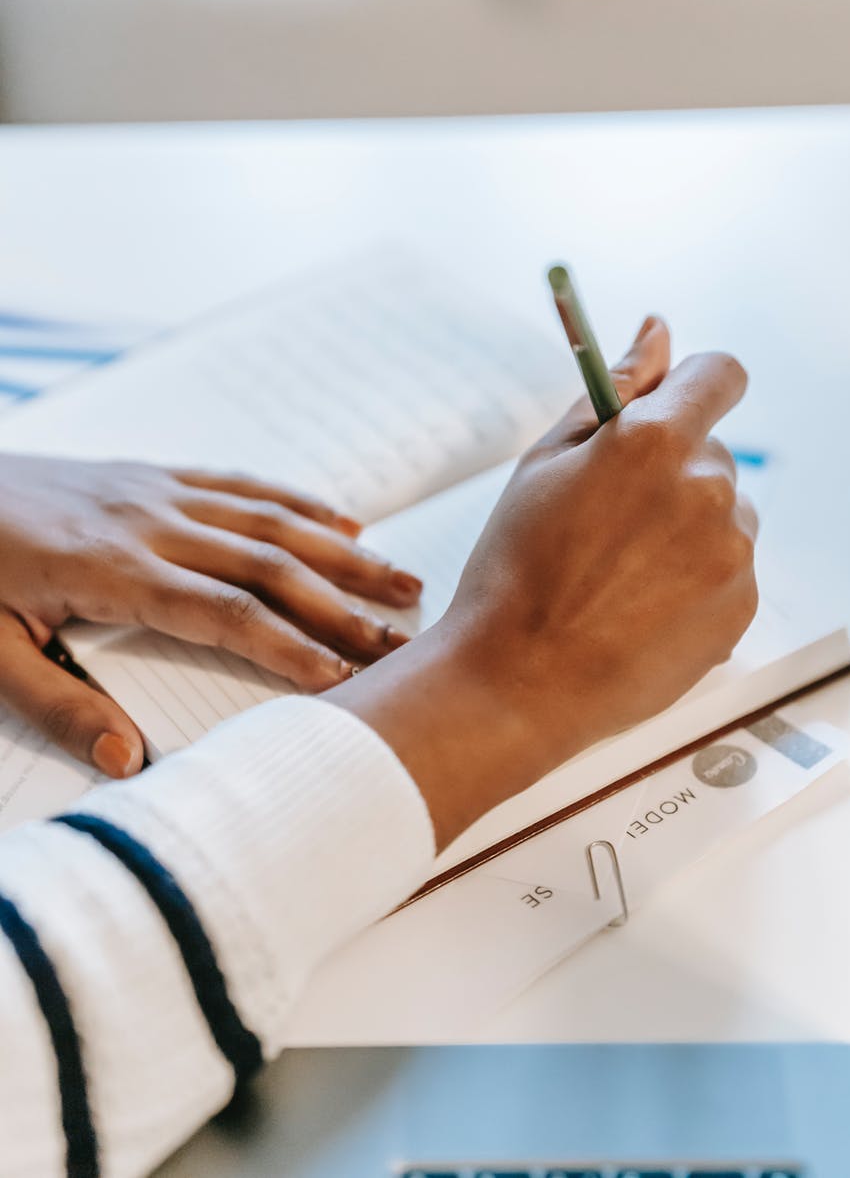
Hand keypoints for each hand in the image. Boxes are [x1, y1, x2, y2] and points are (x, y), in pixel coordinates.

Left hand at [0, 460, 421, 776]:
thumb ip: (57, 707)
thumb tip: (129, 763)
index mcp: (113, 571)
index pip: (226, 615)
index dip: (292, 647)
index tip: (346, 680)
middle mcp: (150, 523)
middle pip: (269, 565)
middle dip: (343, 603)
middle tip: (404, 636)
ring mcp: (155, 490)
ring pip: (269, 519)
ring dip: (341, 549)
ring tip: (401, 577)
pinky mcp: (152, 474)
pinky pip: (239, 482)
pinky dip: (297, 501)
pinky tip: (341, 520)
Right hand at [329, 318, 757, 847]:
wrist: (519, 680)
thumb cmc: (516, 567)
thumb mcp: (546, 461)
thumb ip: (613, 388)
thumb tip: (657, 330)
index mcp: (657, 440)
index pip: (719, 374)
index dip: (691, 387)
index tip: (669, 409)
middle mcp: (709, 489)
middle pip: (713, 452)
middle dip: (671, 472)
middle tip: (607, 521)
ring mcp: (732, 553)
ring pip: (722, 515)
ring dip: (685, 528)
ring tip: (618, 575)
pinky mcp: (742, 608)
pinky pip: (728, 570)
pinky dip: (695, 580)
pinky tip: (639, 607)